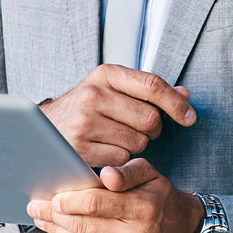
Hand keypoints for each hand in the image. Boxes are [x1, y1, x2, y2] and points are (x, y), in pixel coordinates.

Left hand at [27, 158, 204, 232]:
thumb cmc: (162, 200)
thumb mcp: (151, 175)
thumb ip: (127, 171)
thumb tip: (105, 176)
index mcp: (144, 209)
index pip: (95, 204)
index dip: (68, 201)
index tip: (52, 197)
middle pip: (82, 227)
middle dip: (54, 216)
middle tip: (36, 207)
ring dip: (58, 232)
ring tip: (44, 220)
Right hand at [38, 65, 195, 167]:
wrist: (42, 128)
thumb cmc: (87, 108)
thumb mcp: (114, 89)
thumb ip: (150, 91)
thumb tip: (186, 95)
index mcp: (105, 74)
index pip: (152, 85)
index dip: (177, 104)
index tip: (190, 118)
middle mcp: (93, 95)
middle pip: (151, 119)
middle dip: (151, 129)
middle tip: (135, 128)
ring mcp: (84, 122)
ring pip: (138, 142)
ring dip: (135, 145)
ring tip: (115, 137)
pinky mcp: (80, 149)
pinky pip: (121, 158)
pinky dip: (120, 158)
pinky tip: (105, 150)